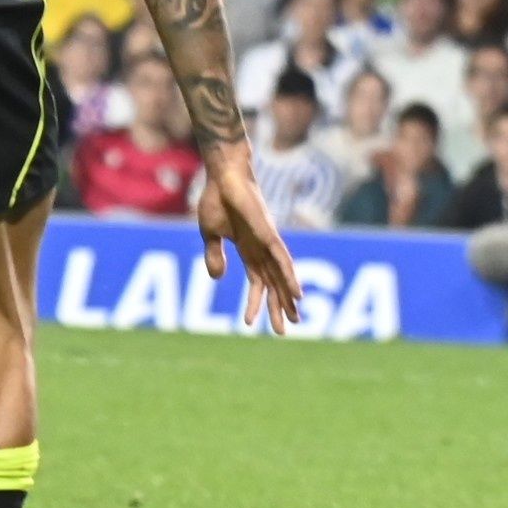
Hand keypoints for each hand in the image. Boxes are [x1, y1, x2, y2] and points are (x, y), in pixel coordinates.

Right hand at [192, 149, 304, 330]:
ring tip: (294, 320)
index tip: (248, 324)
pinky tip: (297, 294)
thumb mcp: (210, 234)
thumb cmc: (217, 200)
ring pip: (281, 277)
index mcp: (248, 251)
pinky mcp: (269, 234)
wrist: (223, 176)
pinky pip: (282, 260)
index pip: (257, 283)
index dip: (254, 303)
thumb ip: (214, 255)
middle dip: (278, 308)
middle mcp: (263, 250)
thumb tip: (217, 278)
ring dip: (287, 299)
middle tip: (283, 331)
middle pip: (274, 285)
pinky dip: (290, 277)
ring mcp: (268, 243)